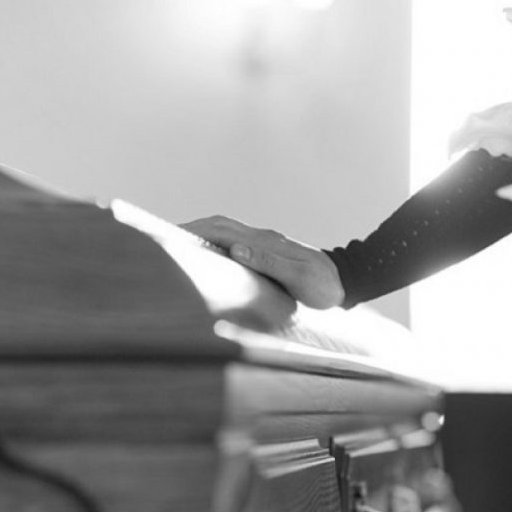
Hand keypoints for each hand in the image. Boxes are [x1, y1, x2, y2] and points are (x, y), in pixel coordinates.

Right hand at [181, 215, 344, 308]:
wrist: (347, 283)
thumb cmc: (325, 286)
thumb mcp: (299, 278)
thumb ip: (269, 262)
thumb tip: (236, 249)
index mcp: (266, 242)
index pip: (221, 230)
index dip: (194, 230)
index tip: (169, 234)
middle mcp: (263, 239)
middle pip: (219, 225)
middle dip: (191, 229)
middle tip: (163, 238)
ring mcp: (266, 245)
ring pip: (226, 232)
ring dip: (202, 235)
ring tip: (178, 246)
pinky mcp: (269, 254)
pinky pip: (235, 244)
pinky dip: (215, 245)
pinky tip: (207, 257)